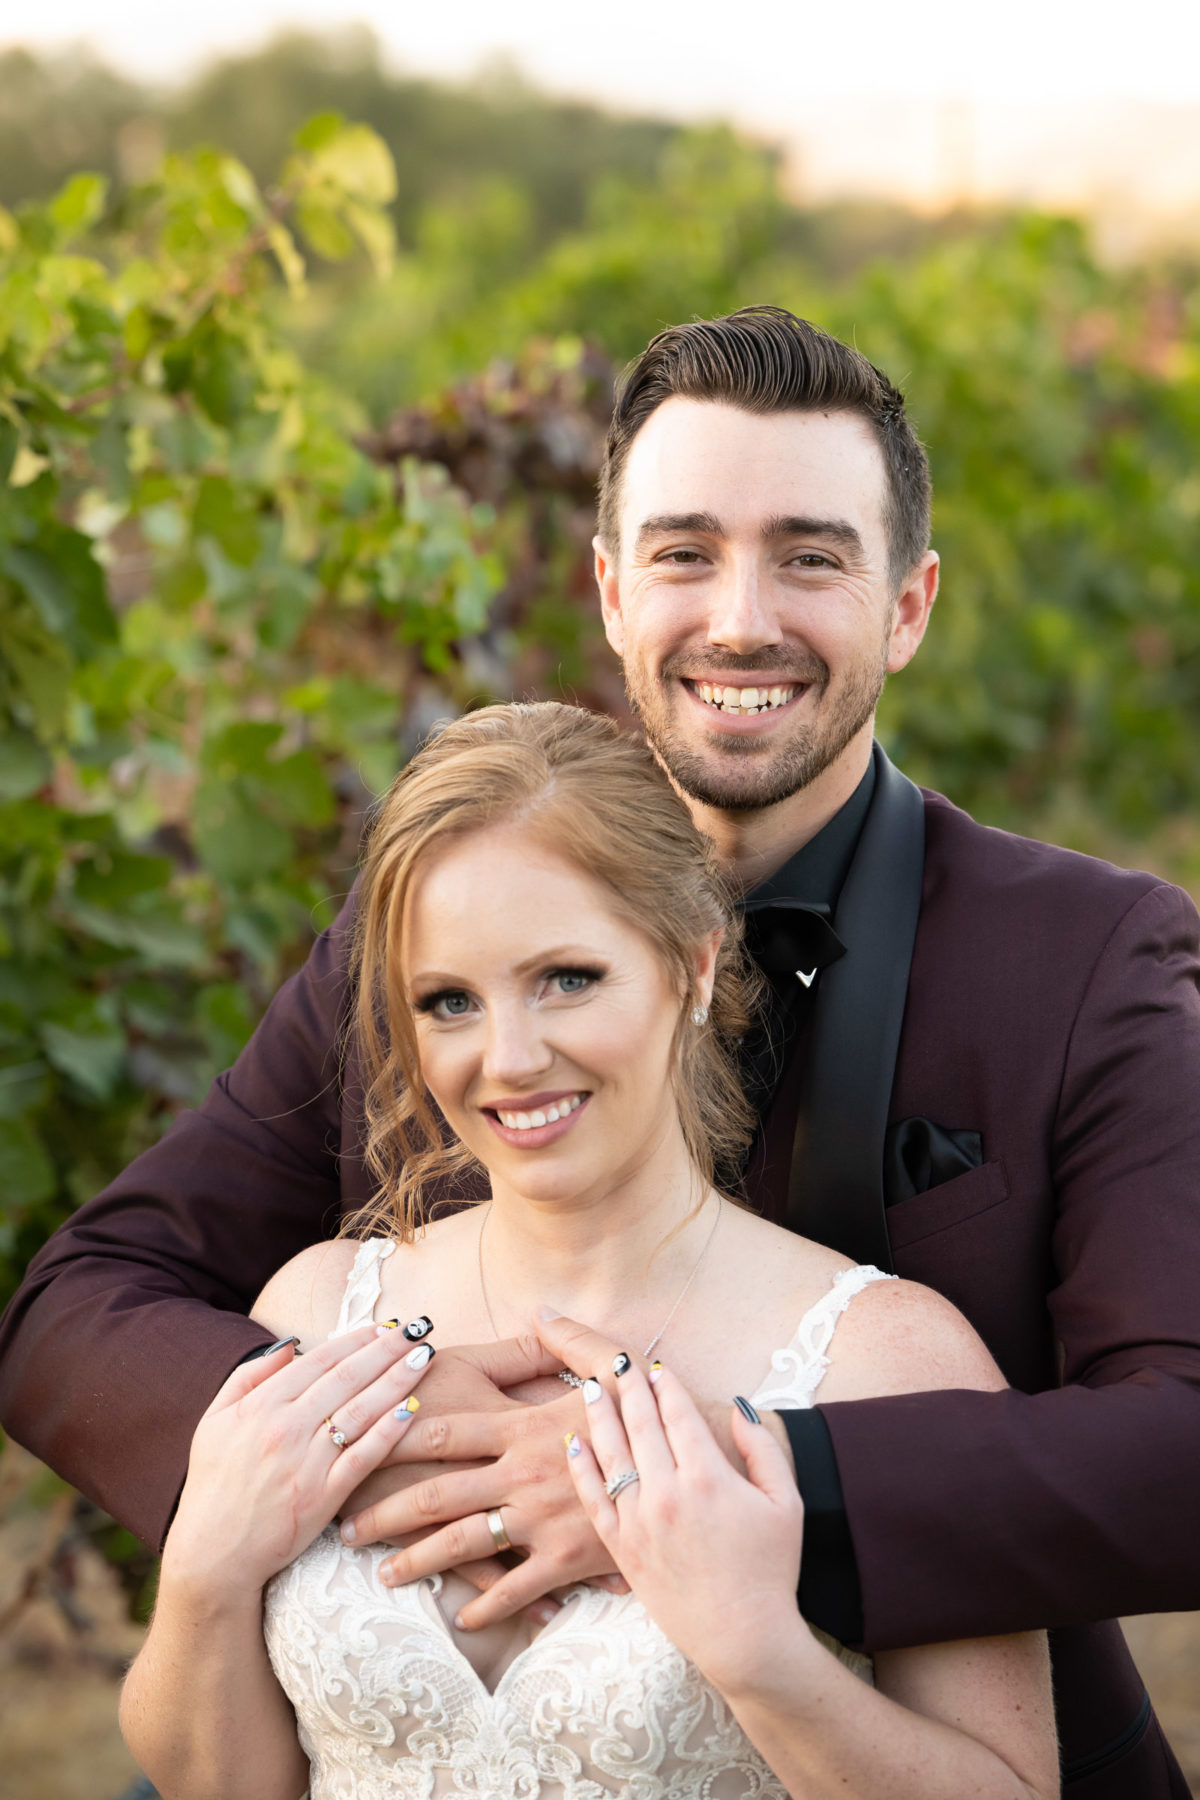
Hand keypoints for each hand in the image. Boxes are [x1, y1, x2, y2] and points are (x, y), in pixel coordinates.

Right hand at [163, 1326, 434, 1598]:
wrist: (213, 1553)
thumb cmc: (214, 1484)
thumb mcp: (215, 1420)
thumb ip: (248, 1376)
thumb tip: (289, 1344)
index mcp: (261, 1406)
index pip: (319, 1360)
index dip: (356, 1339)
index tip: (384, 1325)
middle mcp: (286, 1428)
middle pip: (348, 1378)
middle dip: (387, 1348)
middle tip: (419, 1328)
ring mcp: (307, 1463)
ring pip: (361, 1411)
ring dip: (397, 1380)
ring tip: (424, 1356)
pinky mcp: (324, 1497)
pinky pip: (363, 1457)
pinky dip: (388, 1432)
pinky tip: (412, 1410)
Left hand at [341, 1313, 639, 1628]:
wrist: (697, 1466)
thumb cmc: (651, 1413)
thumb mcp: (612, 1365)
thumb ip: (569, 1339)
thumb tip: (539, 1310)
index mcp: (524, 1426)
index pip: (444, 1432)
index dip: (396, 1437)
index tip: (358, 1443)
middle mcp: (522, 1473)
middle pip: (439, 1494)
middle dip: (387, 1512)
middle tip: (347, 1526)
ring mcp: (541, 1519)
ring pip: (464, 1544)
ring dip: (419, 1560)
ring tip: (384, 1574)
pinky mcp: (566, 1558)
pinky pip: (515, 1587)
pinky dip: (485, 1604)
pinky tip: (461, 1617)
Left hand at [566, 1360, 809, 1693]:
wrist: (743, 1636)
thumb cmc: (771, 1569)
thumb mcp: (786, 1502)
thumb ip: (761, 1449)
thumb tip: (736, 1408)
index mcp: (709, 1477)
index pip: (679, 1415)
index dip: (666, 1386)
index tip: (657, 1367)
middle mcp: (668, 1493)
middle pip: (641, 1425)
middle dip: (629, 1388)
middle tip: (620, 1364)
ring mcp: (640, 1521)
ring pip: (611, 1454)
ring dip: (600, 1415)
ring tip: (590, 1386)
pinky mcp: (621, 1548)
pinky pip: (593, 1498)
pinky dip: (581, 1466)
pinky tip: (573, 1441)